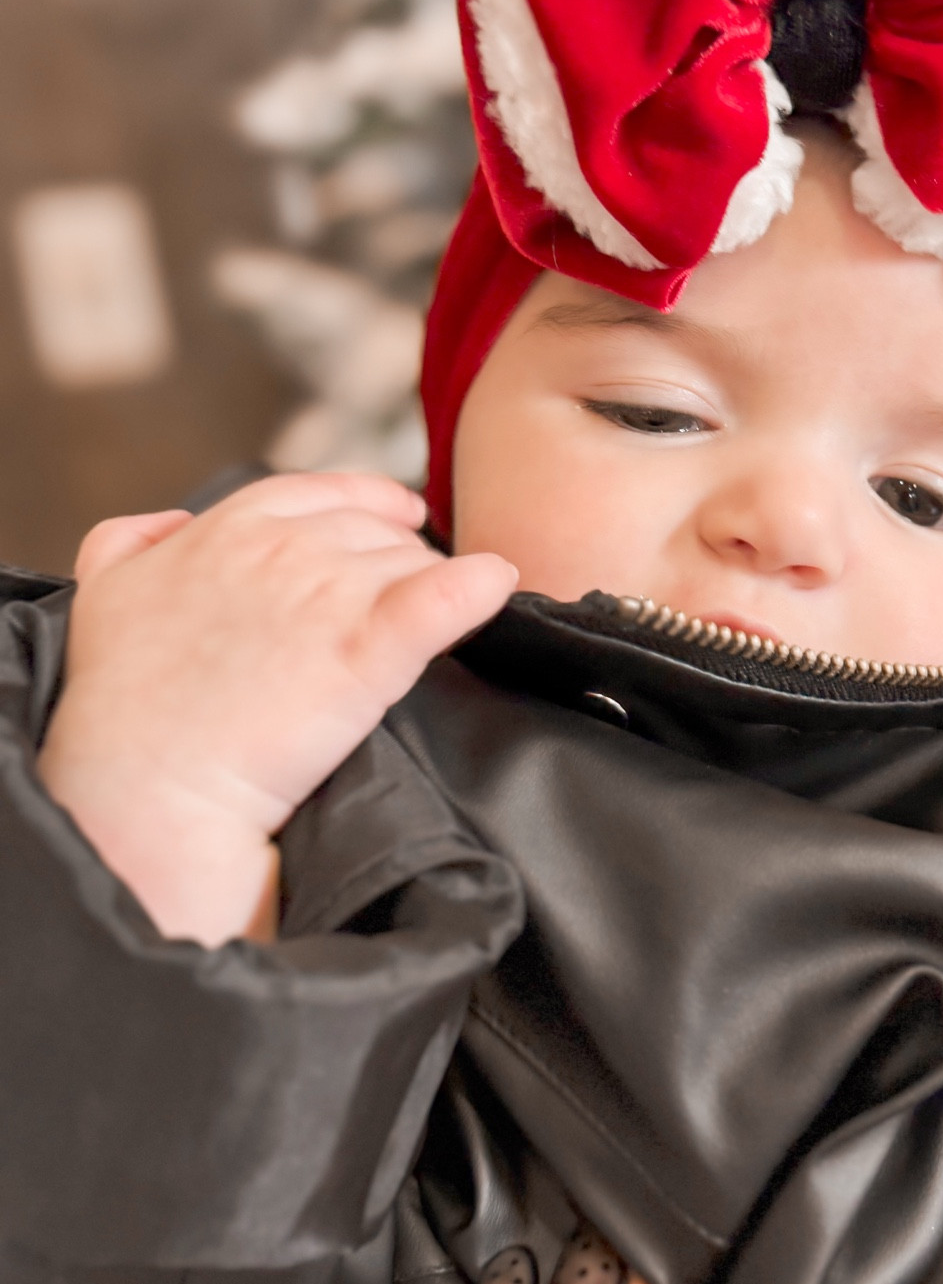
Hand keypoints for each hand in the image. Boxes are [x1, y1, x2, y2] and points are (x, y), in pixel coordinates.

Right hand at [37, 474, 515, 946]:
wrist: (146, 791)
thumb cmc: (121, 710)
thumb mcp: (104, 598)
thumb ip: (130, 545)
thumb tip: (170, 523)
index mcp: (228, 527)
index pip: (321, 492)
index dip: (368, 501)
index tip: (399, 515)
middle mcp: (284, 547)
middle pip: (376, 533)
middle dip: (397, 560)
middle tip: (406, 599)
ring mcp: (329, 595)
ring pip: (415, 566)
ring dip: (431, 589)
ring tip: (431, 625)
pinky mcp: (368, 652)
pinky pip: (446, 598)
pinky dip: (479, 588)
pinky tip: (497, 587)